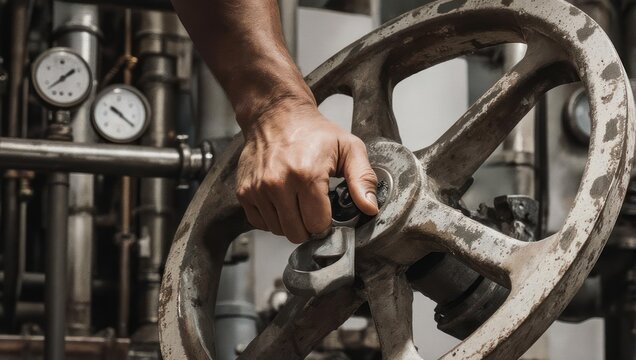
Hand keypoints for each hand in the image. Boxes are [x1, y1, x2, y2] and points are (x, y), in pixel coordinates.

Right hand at [236, 100, 378, 242]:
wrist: (276, 115)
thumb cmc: (315, 133)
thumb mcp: (349, 148)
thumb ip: (363, 179)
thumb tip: (370, 208)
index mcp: (307, 175)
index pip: (318, 225)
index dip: (327, 221)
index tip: (328, 208)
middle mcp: (278, 184)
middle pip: (297, 233)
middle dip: (308, 225)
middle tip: (313, 205)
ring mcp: (258, 189)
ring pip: (278, 230)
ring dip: (290, 221)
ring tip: (296, 198)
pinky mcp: (244, 192)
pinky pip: (260, 223)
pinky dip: (272, 217)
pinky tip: (281, 198)